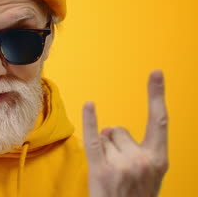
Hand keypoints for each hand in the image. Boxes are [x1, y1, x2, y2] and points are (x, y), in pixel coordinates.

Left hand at [82, 70, 168, 196]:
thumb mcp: (149, 177)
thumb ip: (138, 150)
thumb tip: (112, 129)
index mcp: (158, 160)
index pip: (159, 121)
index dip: (157, 95)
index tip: (156, 73)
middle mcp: (142, 160)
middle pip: (119, 130)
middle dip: (115, 143)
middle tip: (117, 169)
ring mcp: (121, 165)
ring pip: (105, 137)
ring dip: (104, 150)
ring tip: (109, 174)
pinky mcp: (101, 170)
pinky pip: (93, 139)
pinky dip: (90, 121)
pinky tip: (90, 105)